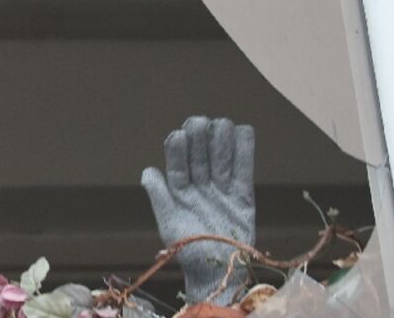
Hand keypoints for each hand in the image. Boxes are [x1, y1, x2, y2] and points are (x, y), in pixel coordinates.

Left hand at [141, 116, 254, 306]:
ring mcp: (221, 190)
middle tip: (199, 122)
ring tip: (221, 123)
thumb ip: (160, 198)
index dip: (177, 150)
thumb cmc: (188, 250)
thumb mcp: (170, 225)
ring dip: (221, 141)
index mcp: (179, 191)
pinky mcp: (242, 198)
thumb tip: (149, 171)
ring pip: (221, 160)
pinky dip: (245, 152)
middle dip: (199, 139)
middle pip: (200, 157)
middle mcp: (200, 186)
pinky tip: (244, 131)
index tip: (178, 135)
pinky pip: (244, 171)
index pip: (178, 164)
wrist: (217, 273)